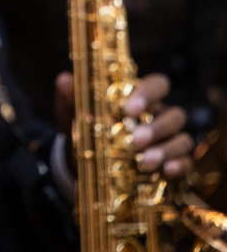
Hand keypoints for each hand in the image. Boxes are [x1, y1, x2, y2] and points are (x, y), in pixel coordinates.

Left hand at [54, 72, 193, 178]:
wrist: (86, 163)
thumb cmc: (86, 130)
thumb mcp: (74, 115)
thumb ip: (70, 98)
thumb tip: (64, 80)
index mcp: (139, 99)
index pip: (157, 84)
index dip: (148, 93)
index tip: (128, 108)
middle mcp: (158, 117)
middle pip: (175, 114)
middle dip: (157, 127)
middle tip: (134, 140)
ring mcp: (168, 140)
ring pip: (182, 138)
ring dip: (165, 149)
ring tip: (143, 161)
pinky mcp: (173, 162)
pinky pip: (186, 162)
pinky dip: (178, 165)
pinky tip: (165, 171)